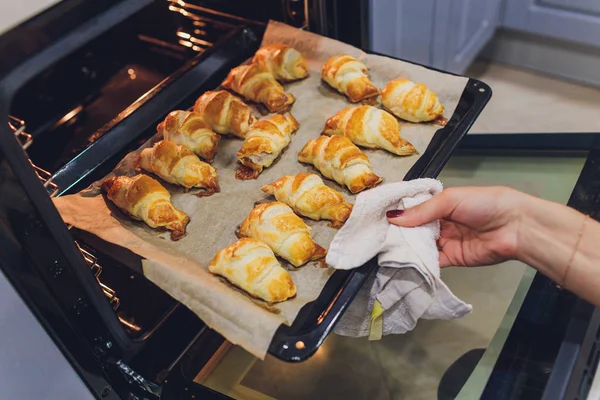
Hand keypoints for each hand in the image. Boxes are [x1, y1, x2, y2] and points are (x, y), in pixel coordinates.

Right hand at [387, 186, 527, 267]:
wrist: (516, 227)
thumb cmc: (487, 204)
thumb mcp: (450, 200)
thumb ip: (421, 211)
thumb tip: (394, 217)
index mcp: (441, 204)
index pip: (414, 208)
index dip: (399, 213)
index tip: (379, 218)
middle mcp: (442, 222)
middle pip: (415, 229)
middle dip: (400, 232)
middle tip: (380, 236)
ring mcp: (446, 241)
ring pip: (421, 245)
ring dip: (408, 248)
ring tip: (387, 249)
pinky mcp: (452, 258)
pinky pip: (432, 261)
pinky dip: (420, 262)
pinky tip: (406, 261)